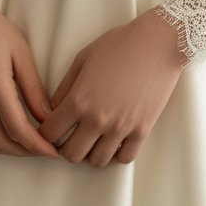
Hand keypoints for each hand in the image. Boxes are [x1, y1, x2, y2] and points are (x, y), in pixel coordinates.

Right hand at [0, 0, 60, 160]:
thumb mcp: (22, 54)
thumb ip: (34, 90)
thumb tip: (48, 118)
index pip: (18, 130)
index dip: (38, 146)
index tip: (54, 151)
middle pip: (1, 143)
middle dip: (25, 152)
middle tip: (44, 149)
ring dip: (8, 149)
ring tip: (28, 143)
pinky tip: (6, 133)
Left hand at [38, 8, 184, 167]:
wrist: (157, 43)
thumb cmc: (119, 45)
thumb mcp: (83, 58)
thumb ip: (65, 87)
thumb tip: (54, 109)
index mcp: (79, 100)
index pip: (50, 134)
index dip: (48, 132)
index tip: (54, 127)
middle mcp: (97, 119)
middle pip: (71, 155)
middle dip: (67, 146)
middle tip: (73, 135)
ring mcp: (121, 128)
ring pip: (96, 162)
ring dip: (92, 152)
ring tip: (95, 137)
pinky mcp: (142, 131)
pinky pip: (124, 159)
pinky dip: (117, 153)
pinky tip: (116, 138)